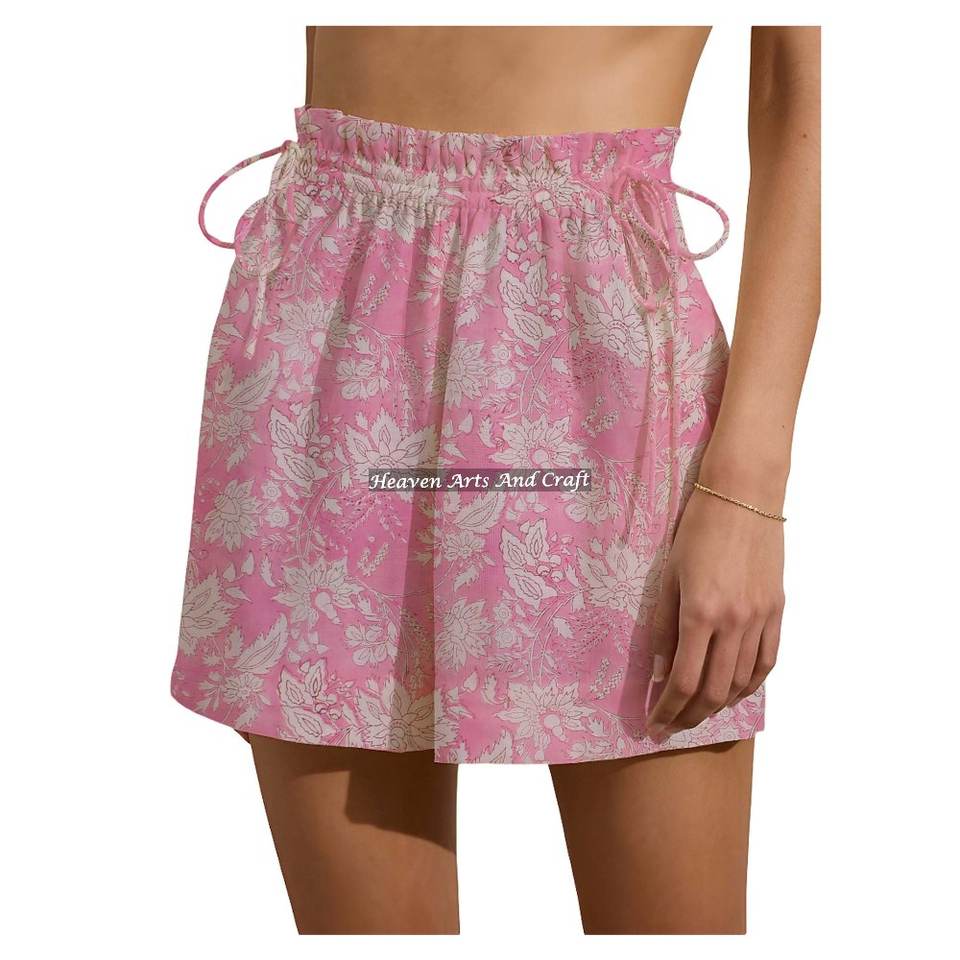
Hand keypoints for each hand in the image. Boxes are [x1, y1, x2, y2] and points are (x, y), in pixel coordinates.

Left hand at [646, 483, 784, 739]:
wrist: (743, 496)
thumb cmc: (697, 530)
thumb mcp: (668, 575)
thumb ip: (662, 625)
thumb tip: (657, 669)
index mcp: (700, 613)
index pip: (682, 680)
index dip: (667, 709)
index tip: (653, 724)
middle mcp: (734, 623)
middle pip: (714, 690)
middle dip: (690, 716)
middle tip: (672, 725)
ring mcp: (760, 618)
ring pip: (742, 682)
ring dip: (719, 705)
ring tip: (698, 712)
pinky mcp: (777, 610)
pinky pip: (767, 662)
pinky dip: (750, 684)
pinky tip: (734, 691)